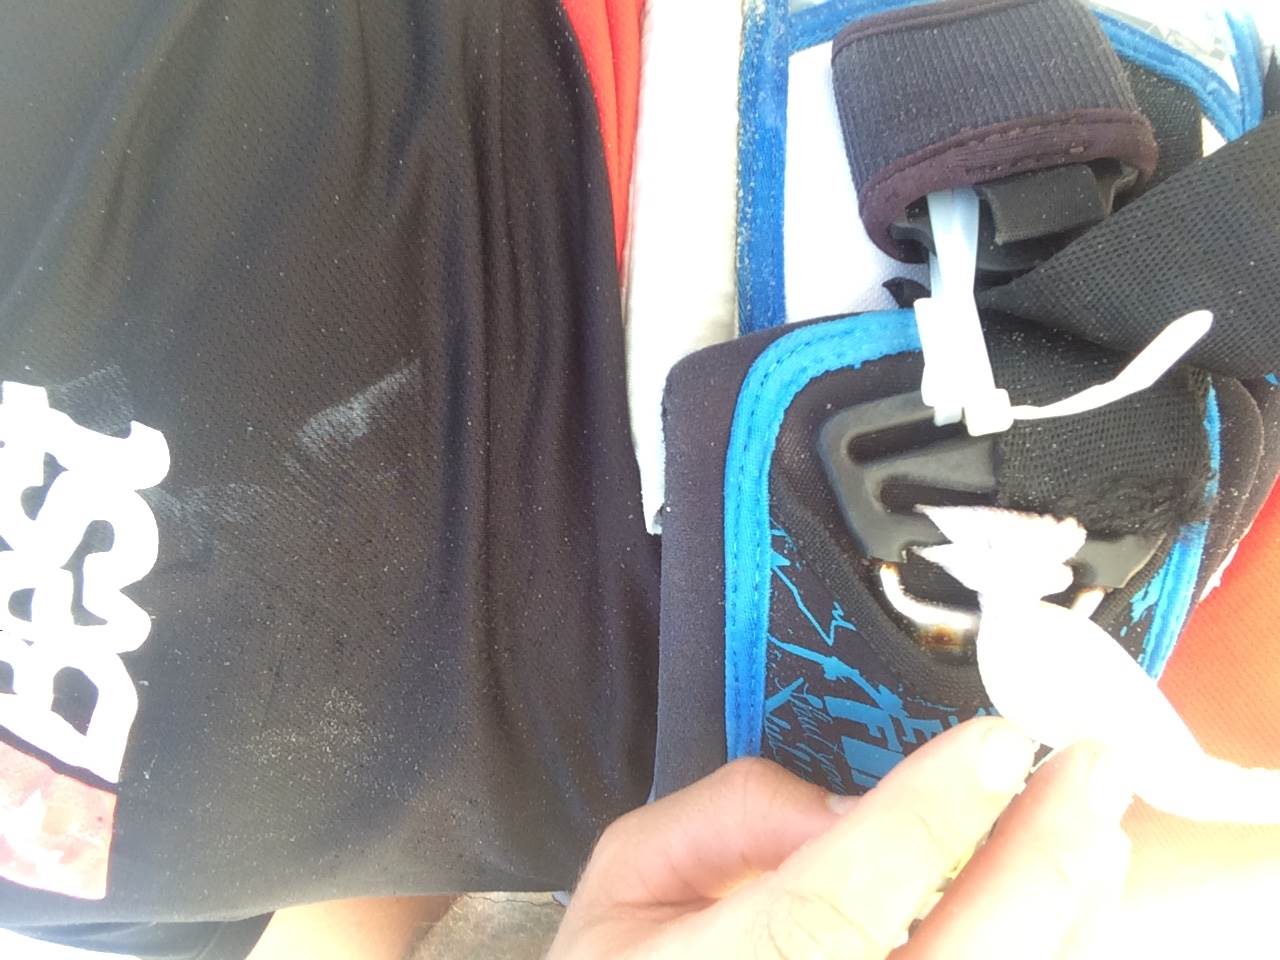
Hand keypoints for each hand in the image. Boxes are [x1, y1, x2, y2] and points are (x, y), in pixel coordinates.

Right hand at [548, 717, 1131, 958]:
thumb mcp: (627, 877)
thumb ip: (722, 819)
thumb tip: (840, 806)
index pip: (837, 903)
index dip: (927, 817)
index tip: (997, 741)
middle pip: (951, 958)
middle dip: (1036, 858)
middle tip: (1091, 770)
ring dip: (1063, 911)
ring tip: (1098, 825)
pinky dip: (1052, 952)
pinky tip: (1072, 900)